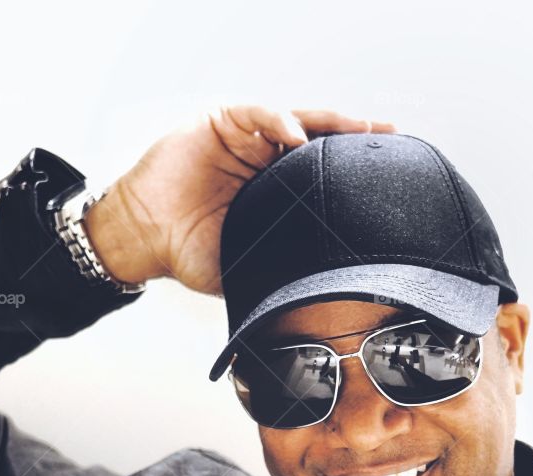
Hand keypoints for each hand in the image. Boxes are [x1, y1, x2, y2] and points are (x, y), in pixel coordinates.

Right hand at [82, 105, 395, 295]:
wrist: (145, 242)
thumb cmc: (188, 253)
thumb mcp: (243, 266)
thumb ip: (275, 273)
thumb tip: (315, 304)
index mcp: (272, 190)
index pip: (320, 171)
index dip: (350, 170)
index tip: (386, 175)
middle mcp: (262, 160)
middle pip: (317, 139)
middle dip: (353, 135)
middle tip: (388, 136)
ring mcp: (242, 139)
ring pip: (293, 120)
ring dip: (327, 121)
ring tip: (357, 127)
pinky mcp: (219, 124)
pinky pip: (255, 114)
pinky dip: (277, 120)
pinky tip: (296, 135)